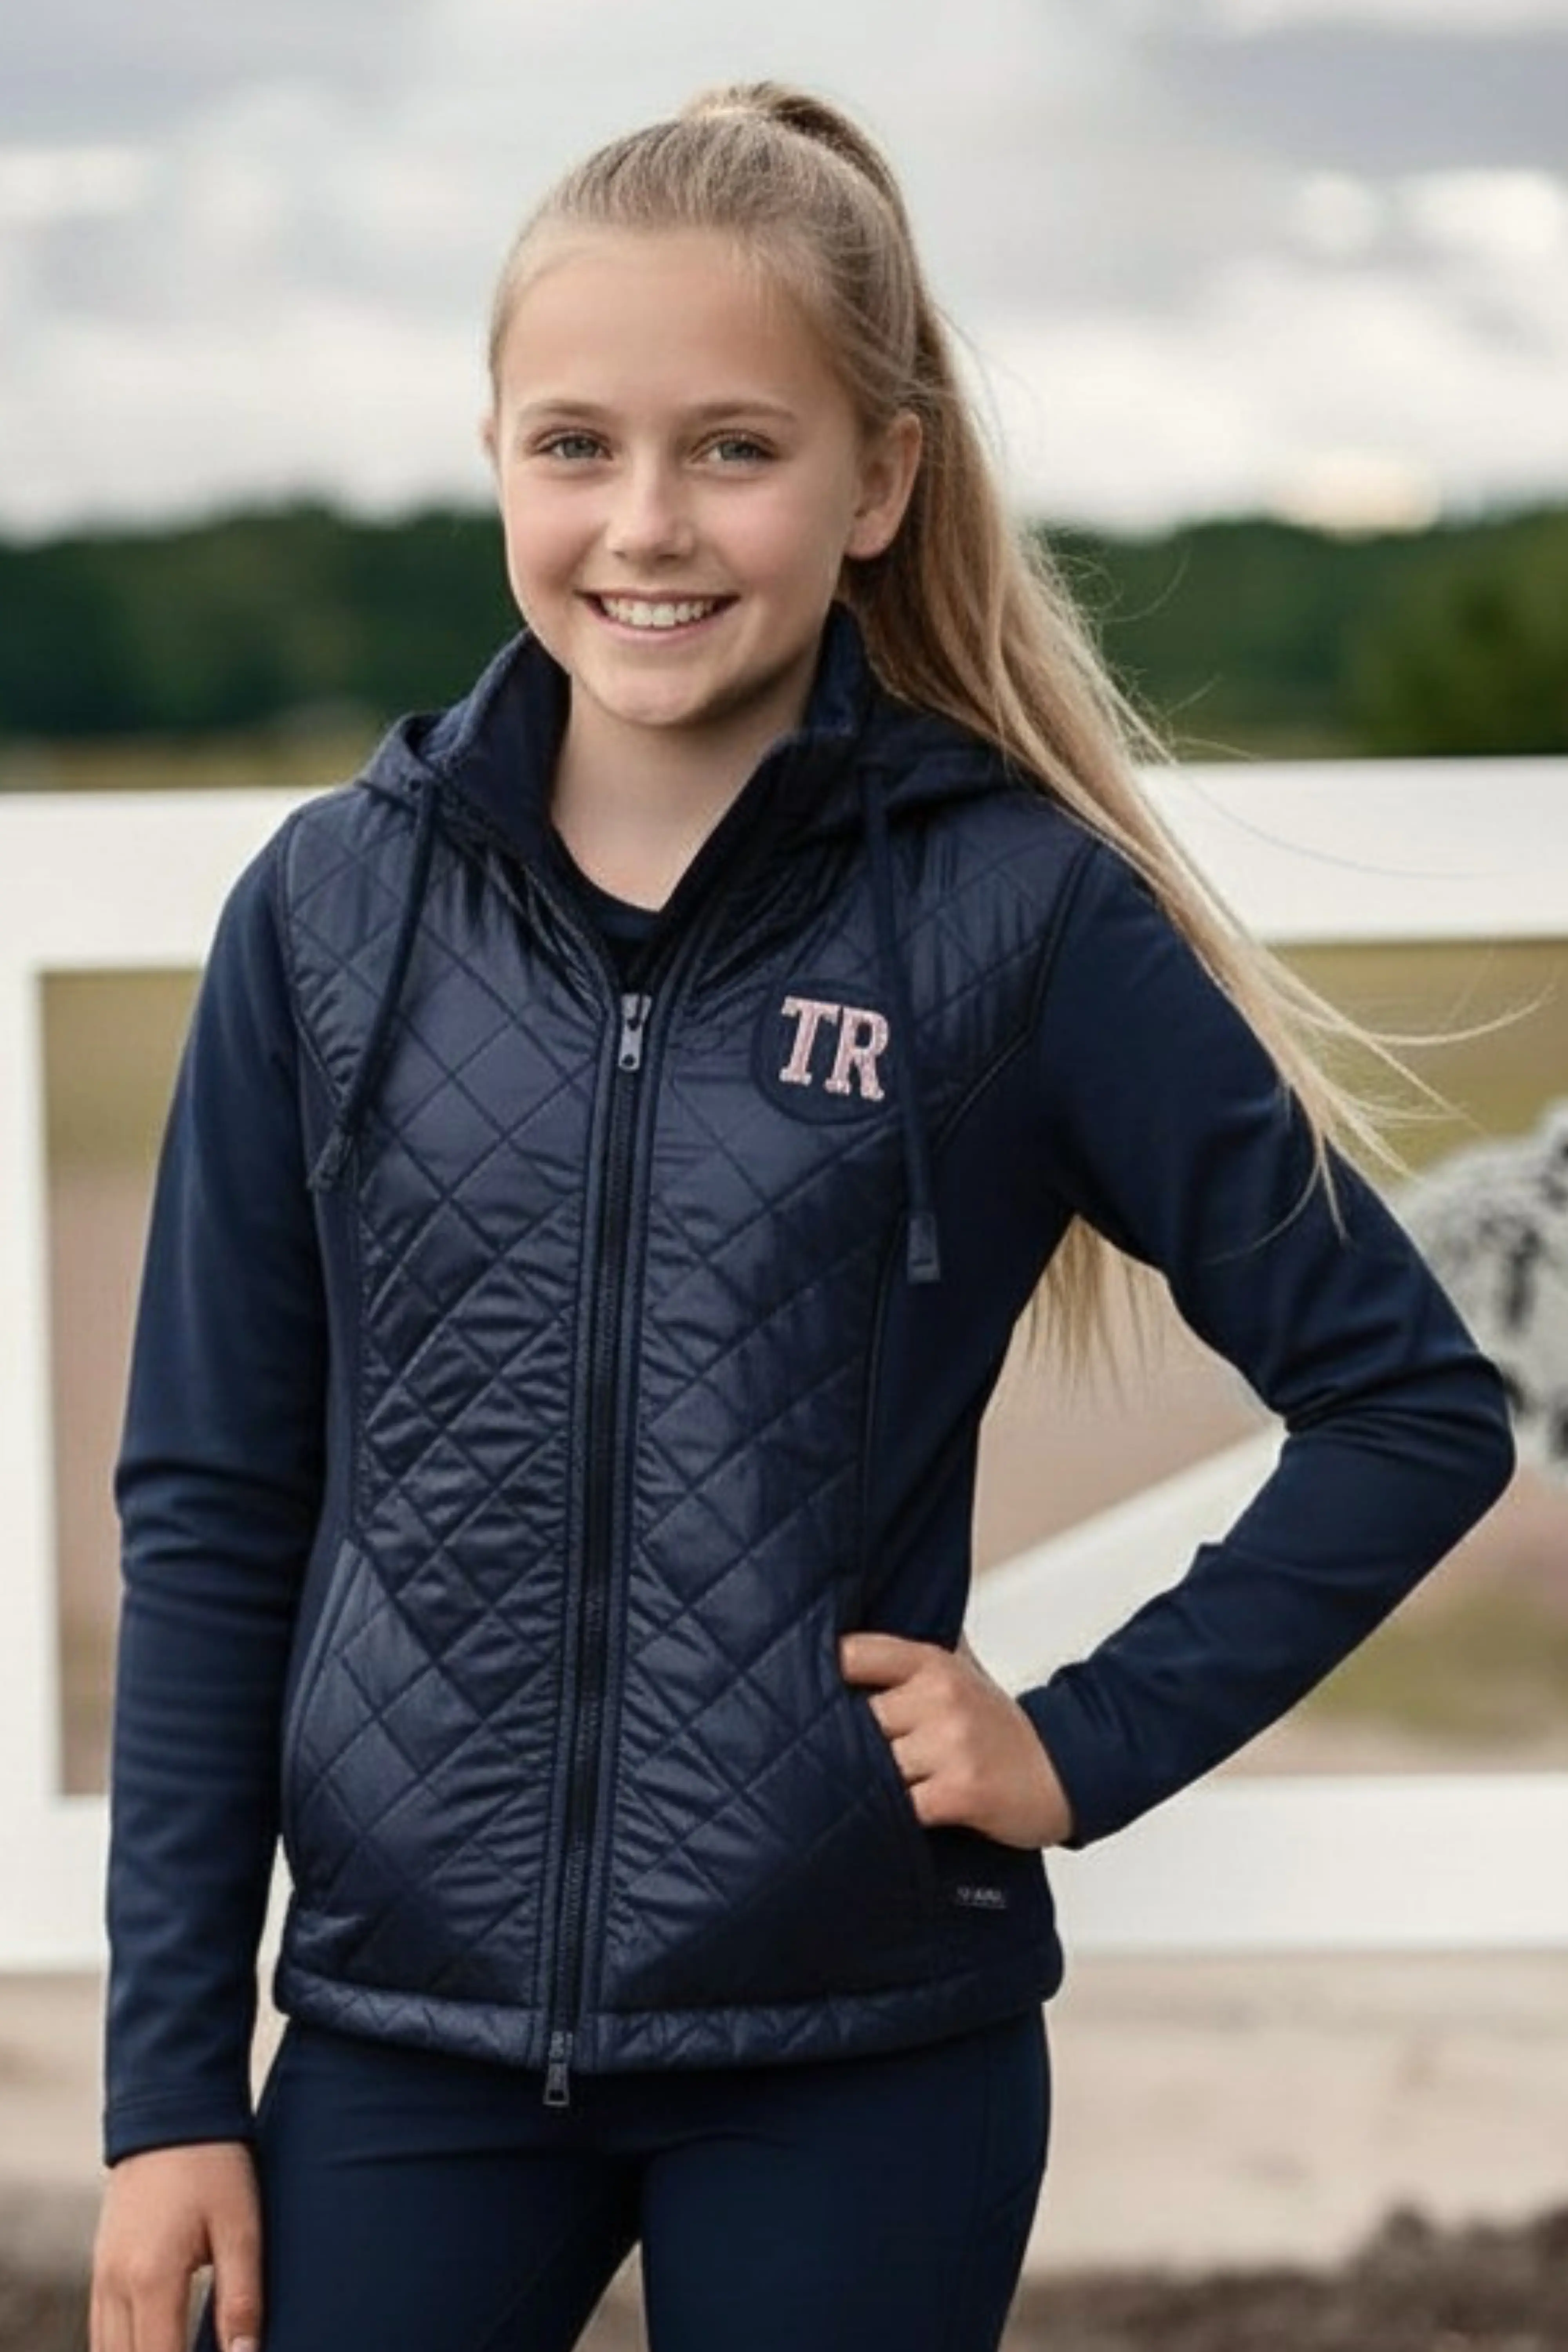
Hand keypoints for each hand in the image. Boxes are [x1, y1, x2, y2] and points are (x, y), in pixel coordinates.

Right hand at [91, 2139, 261, 2351]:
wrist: (171, 2111)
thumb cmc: (214, 2165)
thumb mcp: (241, 2227)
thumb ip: (241, 2298)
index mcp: (151, 2278)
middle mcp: (115, 2284)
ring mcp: (102, 2276)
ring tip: (183, 2348)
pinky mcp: (100, 2266)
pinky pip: (102, 2330)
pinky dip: (125, 2348)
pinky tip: (156, 2344)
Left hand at [838, 1629, 1074, 1848]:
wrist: (1062, 1769)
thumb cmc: (995, 1725)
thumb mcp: (959, 1672)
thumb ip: (908, 1657)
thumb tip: (840, 1639)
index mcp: (933, 1662)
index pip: (857, 1653)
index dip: (822, 1676)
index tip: (797, 1695)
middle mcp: (941, 1696)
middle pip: (859, 1719)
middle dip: (841, 1744)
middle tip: (820, 1760)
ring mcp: (952, 1744)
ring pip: (875, 1766)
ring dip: (862, 1785)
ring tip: (850, 1794)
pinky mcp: (961, 1791)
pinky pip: (900, 1807)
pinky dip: (884, 1818)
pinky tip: (878, 1821)